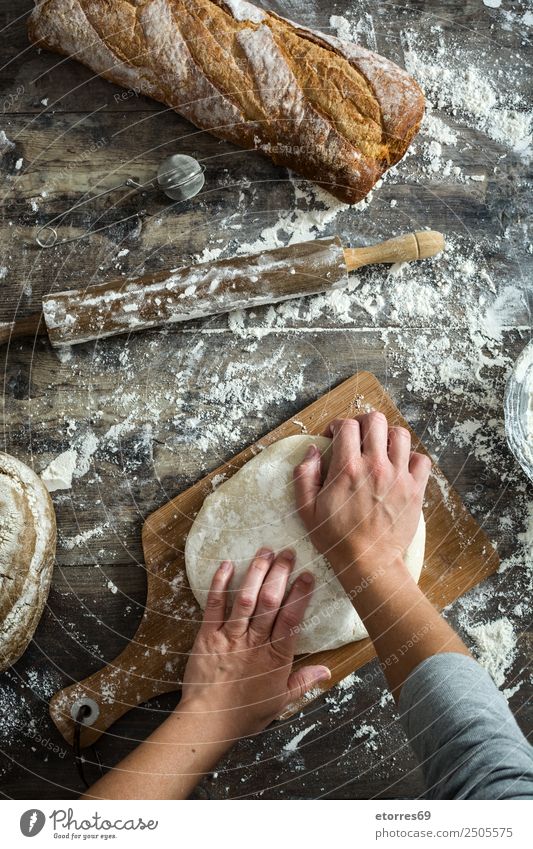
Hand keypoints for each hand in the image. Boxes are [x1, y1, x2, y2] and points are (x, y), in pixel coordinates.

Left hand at [180, 548, 330, 739]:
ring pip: (246, 598)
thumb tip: (328, 670)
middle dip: (280, 573)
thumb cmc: (245, 714)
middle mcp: (254, 642)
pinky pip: (214, 605)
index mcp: (275, 657)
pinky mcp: (207, 636)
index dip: (300, 594)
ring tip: (265, 550)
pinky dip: (219, 583)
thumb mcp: (280, 701)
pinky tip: (227, 564)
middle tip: (288, 553)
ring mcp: (230, 637)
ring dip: (256, 572)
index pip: (291, 619)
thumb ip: (303, 681)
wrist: (208, 722)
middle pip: (270, 601)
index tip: (307, 575)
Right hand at [293, 413, 430, 587]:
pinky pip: (421, 460)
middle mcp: (375, 467)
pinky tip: (400, 467)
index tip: (334, 436)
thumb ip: (304, 475)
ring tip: (380, 448)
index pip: (346, 426)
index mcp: (347, 469)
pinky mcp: (415, 490)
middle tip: (358, 435)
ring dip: (388, 436)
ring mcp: (399, 477)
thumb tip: (313, 450)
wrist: (368, 562)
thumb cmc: (335, 538)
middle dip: (363, 422)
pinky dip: (412, 458)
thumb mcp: (306, 509)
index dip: (338, 425)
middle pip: (376, 421)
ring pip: (401, 435)